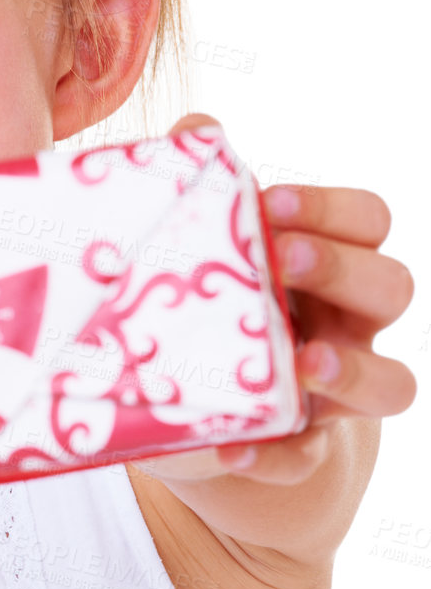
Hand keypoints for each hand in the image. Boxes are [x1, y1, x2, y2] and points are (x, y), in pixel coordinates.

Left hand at [135, 113, 416, 487]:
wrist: (194, 422)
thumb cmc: (208, 315)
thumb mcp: (199, 257)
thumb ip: (201, 194)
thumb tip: (194, 129)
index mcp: (330, 265)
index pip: (369, 222)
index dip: (334, 209)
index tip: (276, 201)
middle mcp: (350, 326)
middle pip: (393, 287)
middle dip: (342, 268)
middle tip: (284, 257)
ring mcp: (337, 395)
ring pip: (394, 385)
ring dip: (354, 370)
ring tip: (304, 361)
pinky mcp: (302, 451)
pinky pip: (306, 459)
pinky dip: (274, 457)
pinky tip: (236, 450)